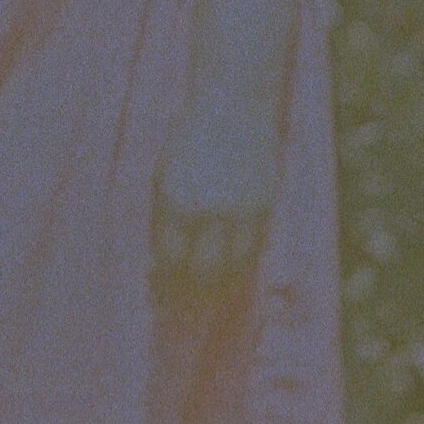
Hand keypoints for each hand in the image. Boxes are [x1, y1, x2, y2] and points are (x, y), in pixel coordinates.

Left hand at [151, 100, 280, 298]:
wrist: (234, 104)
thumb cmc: (190, 137)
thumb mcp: (165, 172)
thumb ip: (165, 214)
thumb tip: (161, 259)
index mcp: (175, 198)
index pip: (168, 258)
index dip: (164, 283)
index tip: (158, 300)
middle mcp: (208, 209)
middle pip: (200, 270)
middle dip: (190, 299)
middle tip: (183, 319)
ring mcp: (240, 209)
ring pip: (231, 267)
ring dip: (218, 292)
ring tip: (207, 310)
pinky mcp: (265, 206)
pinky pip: (254, 250)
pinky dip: (242, 270)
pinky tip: (233, 283)